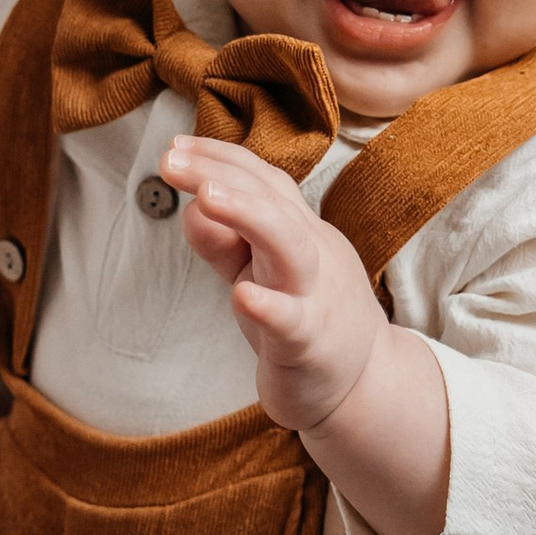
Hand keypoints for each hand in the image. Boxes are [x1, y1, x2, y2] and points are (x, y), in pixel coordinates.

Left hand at [163, 136, 384, 434]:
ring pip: (289, 246)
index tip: (175, 146)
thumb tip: (190, 206)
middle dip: (220, 173)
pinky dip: (268, 307)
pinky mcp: (310, 344)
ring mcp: (314, 297)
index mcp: (299, 232)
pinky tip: (242, 295)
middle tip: (171, 161)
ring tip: (205, 195)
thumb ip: (224, 242)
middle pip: (272, 200)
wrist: (364, 387)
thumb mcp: (259, 274)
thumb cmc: (304, 321)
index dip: (220, 157)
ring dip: (247, 214)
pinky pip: (292, 322)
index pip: (262, 181)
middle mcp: (311, 253)